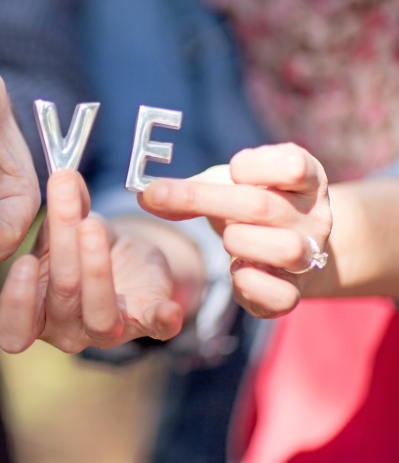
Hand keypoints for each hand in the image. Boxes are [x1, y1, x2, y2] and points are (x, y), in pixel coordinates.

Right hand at [0, 170, 182, 353]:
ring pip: (100, 316)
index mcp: (34, 315)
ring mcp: (106, 331)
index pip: (14, 329)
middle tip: (72, 215)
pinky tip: (169, 309)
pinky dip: (162, 320)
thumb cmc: (78, 250)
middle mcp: (66, 330)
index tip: (25, 261)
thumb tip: (64, 177)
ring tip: (94, 227)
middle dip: (66, 251)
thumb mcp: (64, 230)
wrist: (122, 261)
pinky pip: (155, 327)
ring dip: (97, 271)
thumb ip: (62, 208)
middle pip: (62, 298)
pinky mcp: (145, 321)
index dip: (17, 301)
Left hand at [138, 143, 331, 318]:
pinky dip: (250, 284)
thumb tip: (147, 196)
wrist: (284, 242)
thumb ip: (187, 189)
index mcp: (307, 180)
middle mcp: (316, 216)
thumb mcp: (222, 184)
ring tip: (228, 238)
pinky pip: (282, 296)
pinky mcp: (296, 291)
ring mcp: (311, 255)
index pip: (294, 166)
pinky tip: (236, 272)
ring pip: (284, 250)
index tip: (233, 171)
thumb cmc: (248, 203)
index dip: (254, 166)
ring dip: (238, 241)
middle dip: (204, 201)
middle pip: (263, 207)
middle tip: (166, 198)